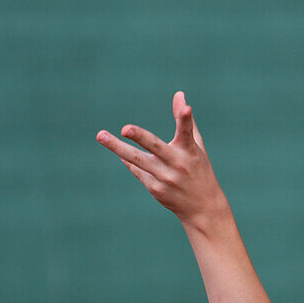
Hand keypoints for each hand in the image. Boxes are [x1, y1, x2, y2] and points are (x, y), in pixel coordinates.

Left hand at [97, 91, 225, 226]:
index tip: (186, 108)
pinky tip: (120, 154)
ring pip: (137, 160)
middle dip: (141, 137)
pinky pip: (137, 169)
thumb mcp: (196, 146)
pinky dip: (129, 161)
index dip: (186, 118)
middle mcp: (177, 164)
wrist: (202, 208)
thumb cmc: (199, 170)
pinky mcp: (155, 188)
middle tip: (125, 128)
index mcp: (189, 151)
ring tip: (100, 135)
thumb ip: (186, 121)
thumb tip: (179, 94)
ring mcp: (164, 178)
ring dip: (117, 148)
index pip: (187, 132)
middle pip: (155, 147)